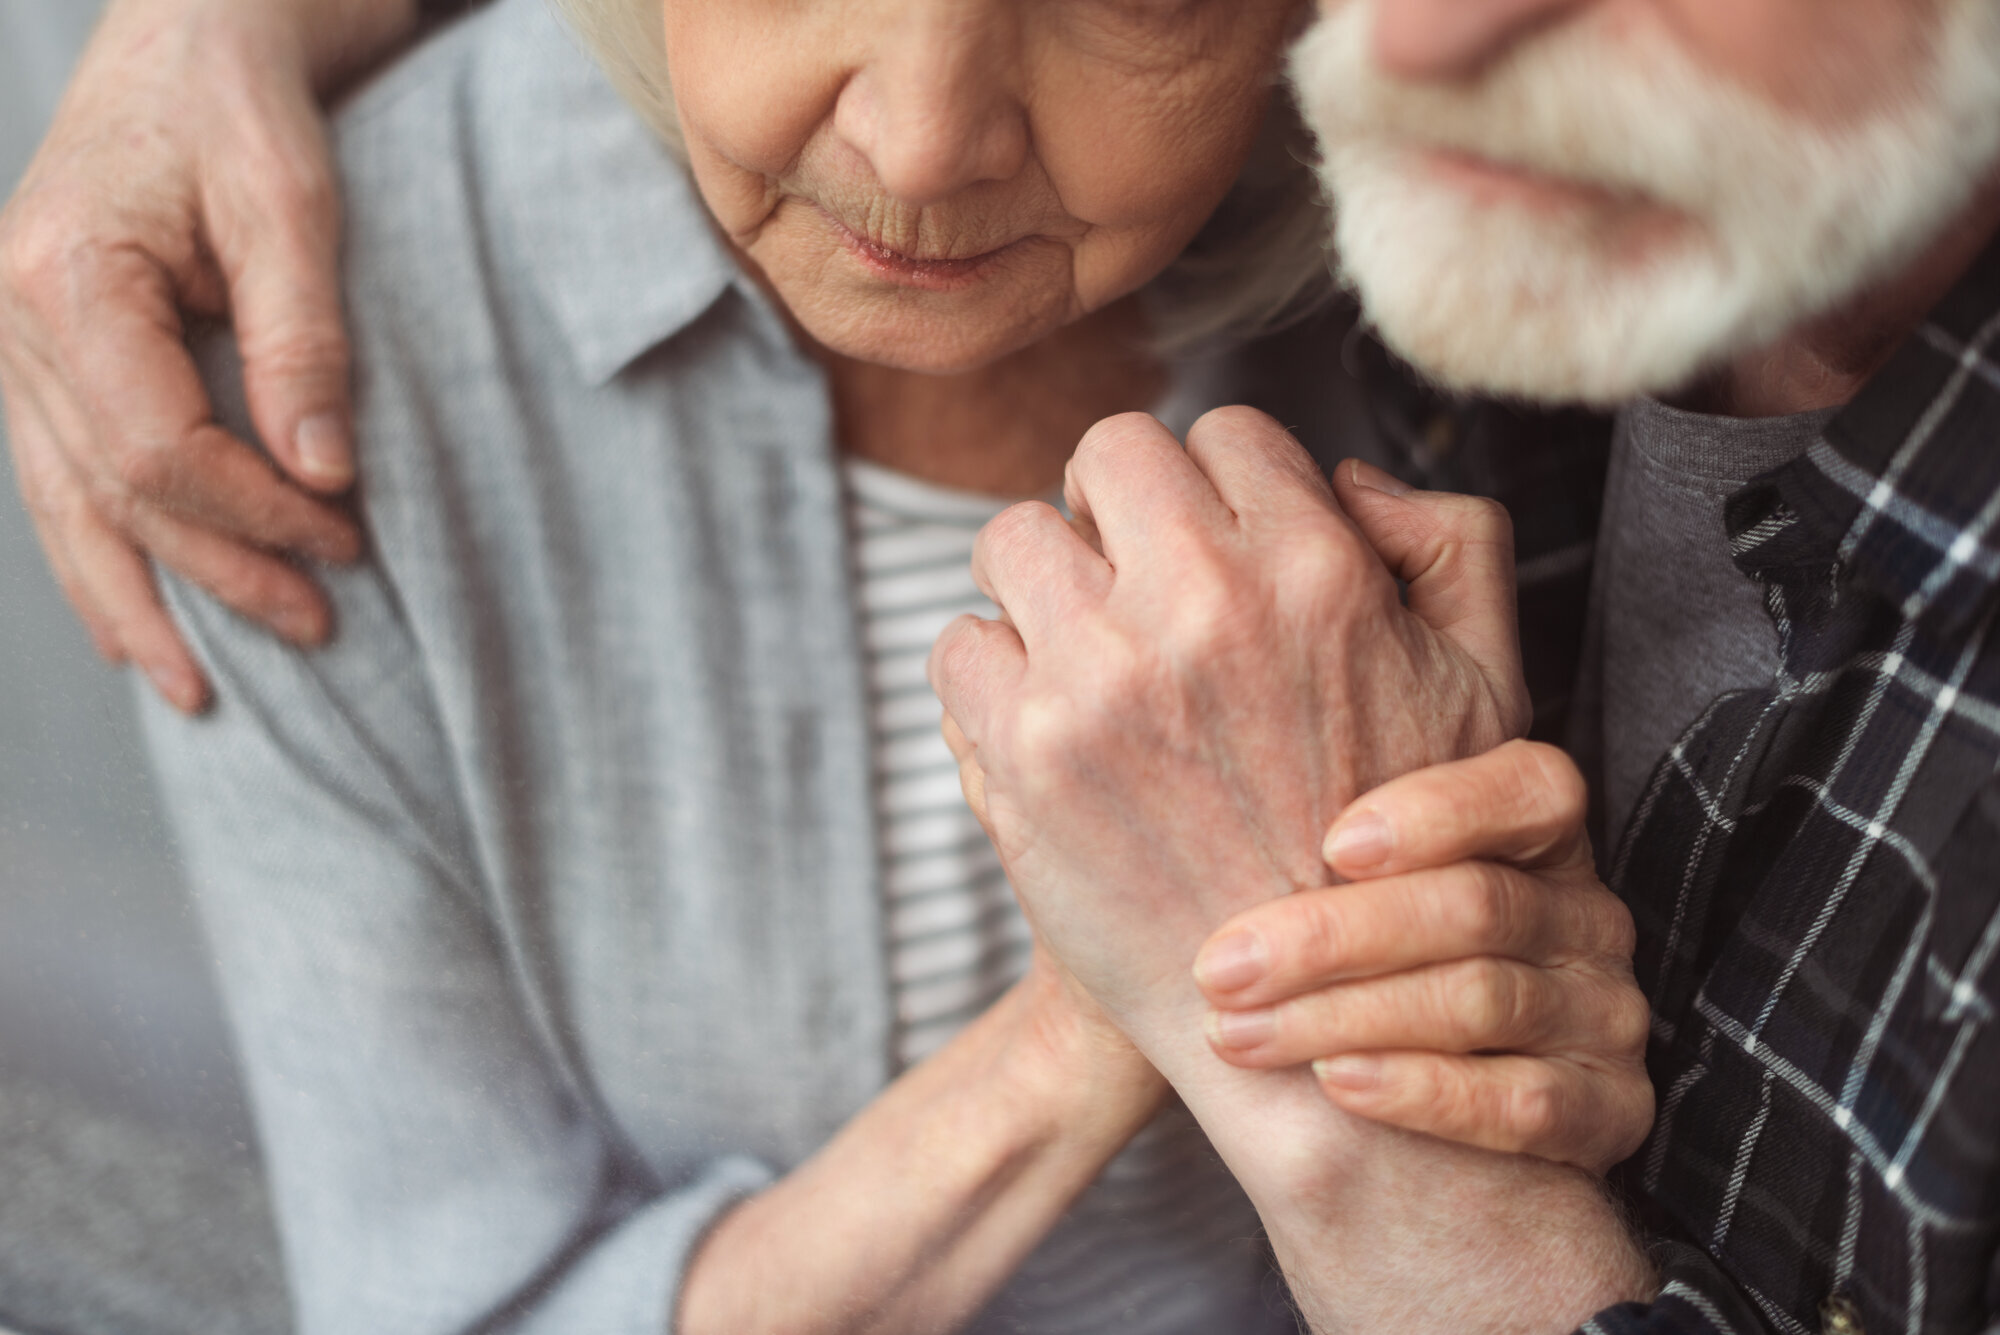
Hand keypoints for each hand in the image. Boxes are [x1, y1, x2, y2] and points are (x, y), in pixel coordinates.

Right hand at [0, 0, 417, 710]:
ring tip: (196, 692)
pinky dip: (97, 554)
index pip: (159, 447)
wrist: (190, 35)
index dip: (256, 516)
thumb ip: (304, 338)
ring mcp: (14, 340)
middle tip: (319, 628)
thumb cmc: (242, 102)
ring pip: (64, 506)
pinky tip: (131, 621)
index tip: (348, 543)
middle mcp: (14, 318)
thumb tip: (323, 474)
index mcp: (67, 275)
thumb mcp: (294, 202)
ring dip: (134, 603)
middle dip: (218, 575)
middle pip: (115, 492)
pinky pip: (57, 477)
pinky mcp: (42, 352)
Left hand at [930, 407, 1528, 1048]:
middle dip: (1114, 505)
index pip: (1224, 430)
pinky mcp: (1020, 752)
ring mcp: (1099, 678)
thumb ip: (1448, 544)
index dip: (1215, 481)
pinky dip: (986, 676)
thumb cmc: (1390, 849)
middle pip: (1107, 453)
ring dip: (1040, 584)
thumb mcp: (1482, 688)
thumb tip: (1343, 468)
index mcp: (1316, 570)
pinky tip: (1041, 723)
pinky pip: (957, 644)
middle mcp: (1202, 607)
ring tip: (1077, 649)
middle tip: (1125, 574)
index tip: (1206, 537)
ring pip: (1012, 537)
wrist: (1291, 1012)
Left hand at [1195, 741, 1652, 1174]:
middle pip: (1478, 906)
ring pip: (1481, 1000)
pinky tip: (1335, 1083)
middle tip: (1219, 967)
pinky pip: (1525, 1103)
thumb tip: (1241, 614)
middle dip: (1333, 938)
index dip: (1439, 810)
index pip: (1532, 787)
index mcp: (1536, 834)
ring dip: (1345, 1017)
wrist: (1371, 1117)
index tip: (1329, 843)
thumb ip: (1321, 738)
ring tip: (1238, 1032)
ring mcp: (1605, 1015)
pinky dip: (1422, 1091)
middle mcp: (1586, 917)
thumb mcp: (1331, 851)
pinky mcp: (1610, 1114)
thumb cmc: (1329, 952)